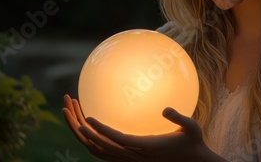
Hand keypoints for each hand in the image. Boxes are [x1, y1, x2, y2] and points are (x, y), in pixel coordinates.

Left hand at [62, 95, 223, 161]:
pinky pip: (103, 152)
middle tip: (68, 104)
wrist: (193, 161)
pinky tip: (85, 124)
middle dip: (80, 126)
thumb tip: (166, 109)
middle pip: (99, 144)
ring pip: (97, 149)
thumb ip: (179, 118)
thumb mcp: (192, 127)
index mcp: (146, 147)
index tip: (87, 117)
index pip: (117, 139)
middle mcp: (133, 155)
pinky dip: (89, 140)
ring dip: (80, 132)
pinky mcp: (129, 157)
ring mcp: (129, 158)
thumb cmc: (192, 141)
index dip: (101, 130)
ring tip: (70, 110)